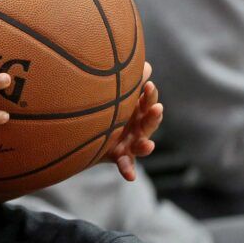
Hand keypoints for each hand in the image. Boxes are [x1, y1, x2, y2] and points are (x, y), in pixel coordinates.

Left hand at [102, 61, 161, 180]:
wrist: (87, 131)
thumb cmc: (107, 108)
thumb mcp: (116, 95)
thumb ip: (130, 82)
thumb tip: (145, 65)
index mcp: (138, 109)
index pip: (148, 101)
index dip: (149, 94)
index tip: (147, 85)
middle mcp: (137, 126)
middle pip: (149, 122)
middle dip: (153, 116)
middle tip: (155, 107)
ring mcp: (130, 143)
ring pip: (141, 145)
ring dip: (146, 146)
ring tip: (148, 145)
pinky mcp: (120, 156)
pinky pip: (126, 164)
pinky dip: (129, 170)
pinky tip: (130, 177)